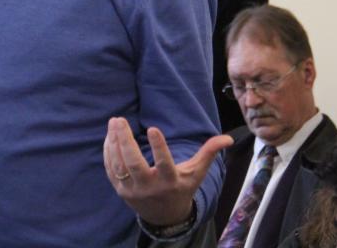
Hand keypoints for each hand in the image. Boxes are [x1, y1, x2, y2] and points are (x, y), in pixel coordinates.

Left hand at [103, 117, 231, 225]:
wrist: (164, 217)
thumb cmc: (182, 188)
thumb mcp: (196, 173)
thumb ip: (209, 153)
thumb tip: (228, 138)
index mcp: (169, 182)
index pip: (164, 164)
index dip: (158, 147)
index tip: (152, 128)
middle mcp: (150, 187)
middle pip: (134, 164)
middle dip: (125, 141)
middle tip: (119, 120)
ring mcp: (133, 190)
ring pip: (119, 165)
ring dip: (114, 143)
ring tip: (114, 122)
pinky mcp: (120, 190)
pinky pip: (111, 170)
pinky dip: (108, 152)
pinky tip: (109, 136)